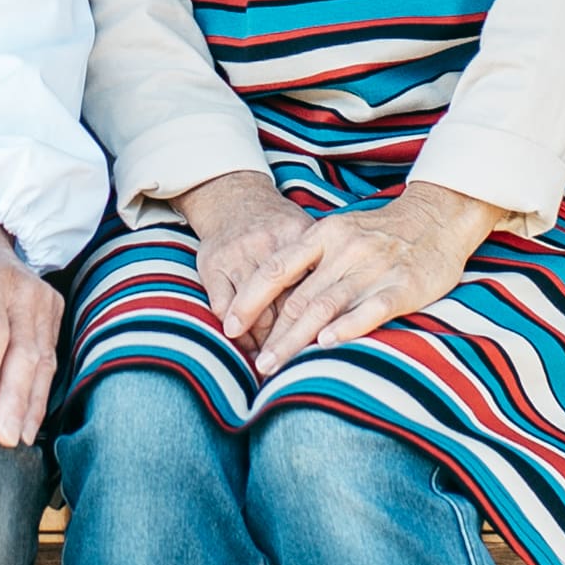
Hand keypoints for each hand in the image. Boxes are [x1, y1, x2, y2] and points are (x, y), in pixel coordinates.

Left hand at [0, 213, 61, 449]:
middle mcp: (22, 288)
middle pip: (23, 349)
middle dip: (14, 397)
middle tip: (4, 437)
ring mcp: (42, 300)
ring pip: (42, 358)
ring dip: (32, 402)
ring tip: (19, 439)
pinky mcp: (52, 313)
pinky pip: (50, 358)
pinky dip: (41, 393)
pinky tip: (30, 423)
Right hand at [172, 170, 314, 352]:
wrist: (235, 199)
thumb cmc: (280, 227)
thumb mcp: (309, 235)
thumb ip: (327, 267)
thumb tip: (352, 311)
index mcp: (300, 236)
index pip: (312, 289)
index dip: (317, 324)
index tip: (322, 350)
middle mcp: (267, 243)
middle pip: (282, 304)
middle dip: (288, 340)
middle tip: (294, 365)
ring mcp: (238, 254)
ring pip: (252, 310)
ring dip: (260, 340)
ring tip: (268, 362)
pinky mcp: (213, 264)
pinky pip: (222, 306)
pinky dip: (234, 330)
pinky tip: (243, 343)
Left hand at [228, 182, 502, 375]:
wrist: (438, 218)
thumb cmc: (382, 233)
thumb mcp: (341, 233)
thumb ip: (311, 261)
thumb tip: (272, 299)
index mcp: (324, 234)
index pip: (276, 268)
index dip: (250, 298)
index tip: (229, 325)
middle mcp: (344, 250)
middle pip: (298, 296)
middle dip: (272, 333)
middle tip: (254, 363)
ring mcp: (373, 268)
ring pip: (325, 307)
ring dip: (296, 339)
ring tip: (275, 366)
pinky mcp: (402, 286)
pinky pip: (370, 309)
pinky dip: (346, 327)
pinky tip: (326, 345)